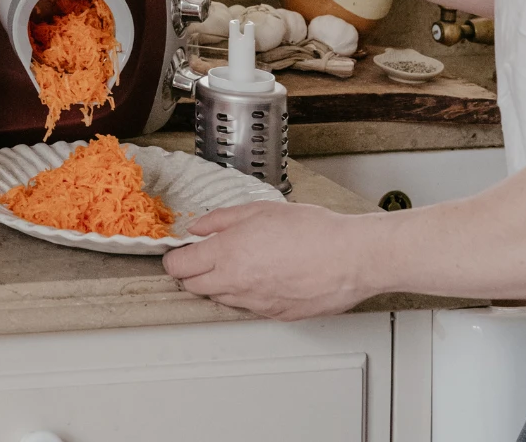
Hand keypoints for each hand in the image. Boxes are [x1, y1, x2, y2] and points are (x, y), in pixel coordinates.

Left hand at [162, 202, 386, 320]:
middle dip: (191, 273)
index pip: (181, 266)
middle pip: (194, 287)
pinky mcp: (275, 315)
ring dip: (218, 285)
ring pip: (220, 300)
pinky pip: (247, 308)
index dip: (174, 258)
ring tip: (236, 264)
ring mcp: (256, 303)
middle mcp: (237, 283)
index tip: (177, 253)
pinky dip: (244, 295)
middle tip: (201, 257)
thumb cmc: (312, 230)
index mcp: (228, 253)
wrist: (350, 258)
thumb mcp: (259, 209)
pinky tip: (259, 277)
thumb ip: (220, 219)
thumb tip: (198, 227)